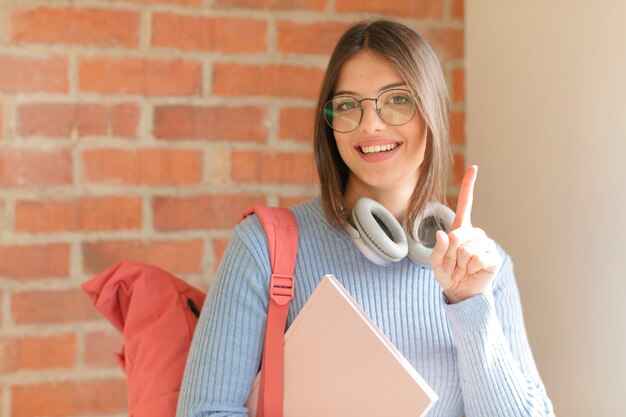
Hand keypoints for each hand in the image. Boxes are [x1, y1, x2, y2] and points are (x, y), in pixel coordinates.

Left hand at [431, 165, 502, 303]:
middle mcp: (475, 233)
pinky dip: (469, 269)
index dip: (468, 186)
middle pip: (458, 236)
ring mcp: (486, 244)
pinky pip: (476, 259)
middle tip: (451, 265)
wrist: (459, 291)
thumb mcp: (435, 261)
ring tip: (460, 269)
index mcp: (460, 229)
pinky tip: (472, 272)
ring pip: (466, 250)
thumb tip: (443, 234)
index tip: (474, 167)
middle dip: (449, 255)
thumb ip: (438, 248)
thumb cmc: (447, 273)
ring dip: (458, 264)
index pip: (465, 204)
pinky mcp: (493, 257)